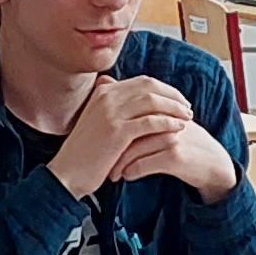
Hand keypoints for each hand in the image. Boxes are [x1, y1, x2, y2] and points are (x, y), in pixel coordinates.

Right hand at [52, 76, 190, 196]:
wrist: (68, 173)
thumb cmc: (86, 151)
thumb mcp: (97, 121)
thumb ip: (113, 107)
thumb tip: (135, 98)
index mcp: (103, 91)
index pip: (142, 81)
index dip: (164, 89)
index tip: (178, 100)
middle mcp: (106, 96)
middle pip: (150, 87)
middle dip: (173, 96)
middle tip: (187, 107)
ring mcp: (111, 113)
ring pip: (153, 101)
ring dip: (174, 108)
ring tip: (188, 118)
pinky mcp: (117, 131)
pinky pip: (150, 122)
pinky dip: (168, 123)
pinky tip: (178, 129)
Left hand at [110, 114, 237, 202]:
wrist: (213, 163)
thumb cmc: (184, 141)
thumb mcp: (166, 121)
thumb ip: (143, 109)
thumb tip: (107, 82)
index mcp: (160, 107)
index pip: (126, 114)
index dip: (110, 129)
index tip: (99, 143)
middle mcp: (164, 118)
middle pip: (126, 130)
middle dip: (111, 148)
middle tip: (101, 160)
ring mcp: (169, 136)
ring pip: (132, 149)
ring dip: (118, 164)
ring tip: (113, 173)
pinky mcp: (174, 156)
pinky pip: (143, 164)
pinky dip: (131, 172)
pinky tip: (127, 176)